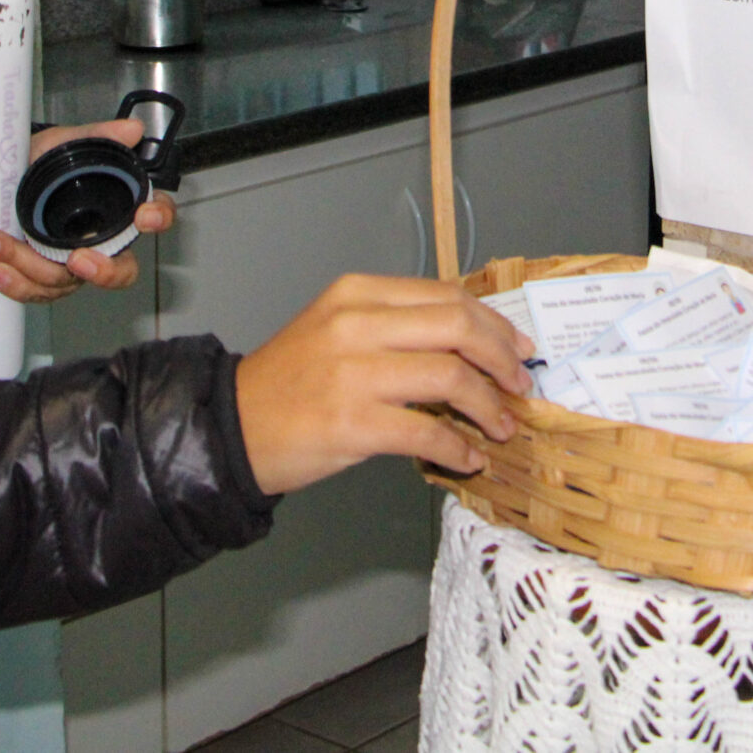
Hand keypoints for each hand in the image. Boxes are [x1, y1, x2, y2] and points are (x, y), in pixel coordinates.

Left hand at [0, 118, 176, 302]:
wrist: (1, 176)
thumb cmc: (41, 161)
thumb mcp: (65, 143)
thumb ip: (98, 135)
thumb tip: (131, 129)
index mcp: (116, 207)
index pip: (154, 215)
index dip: (158, 217)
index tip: (143, 216)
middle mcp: (99, 241)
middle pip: (120, 270)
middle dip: (103, 271)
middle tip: (77, 259)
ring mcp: (71, 263)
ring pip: (66, 281)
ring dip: (29, 265)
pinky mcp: (42, 277)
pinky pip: (36, 291)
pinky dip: (15, 283)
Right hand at [233, 274, 536, 495]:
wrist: (232, 426)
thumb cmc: (291, 382)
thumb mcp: (338, 329)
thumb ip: (396, 327)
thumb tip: (470, 346)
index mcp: (358, 294)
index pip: (446, 296)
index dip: (492, 324)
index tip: (516, 348)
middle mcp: (356, 324)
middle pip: (457, 327)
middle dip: (501, 359)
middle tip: (519, 385)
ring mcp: (353, 374)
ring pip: (450, 377)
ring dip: (488, 406)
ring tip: (500, 426)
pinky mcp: (351, 424)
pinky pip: (426, 433)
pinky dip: (457, 448)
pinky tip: (467, 458)